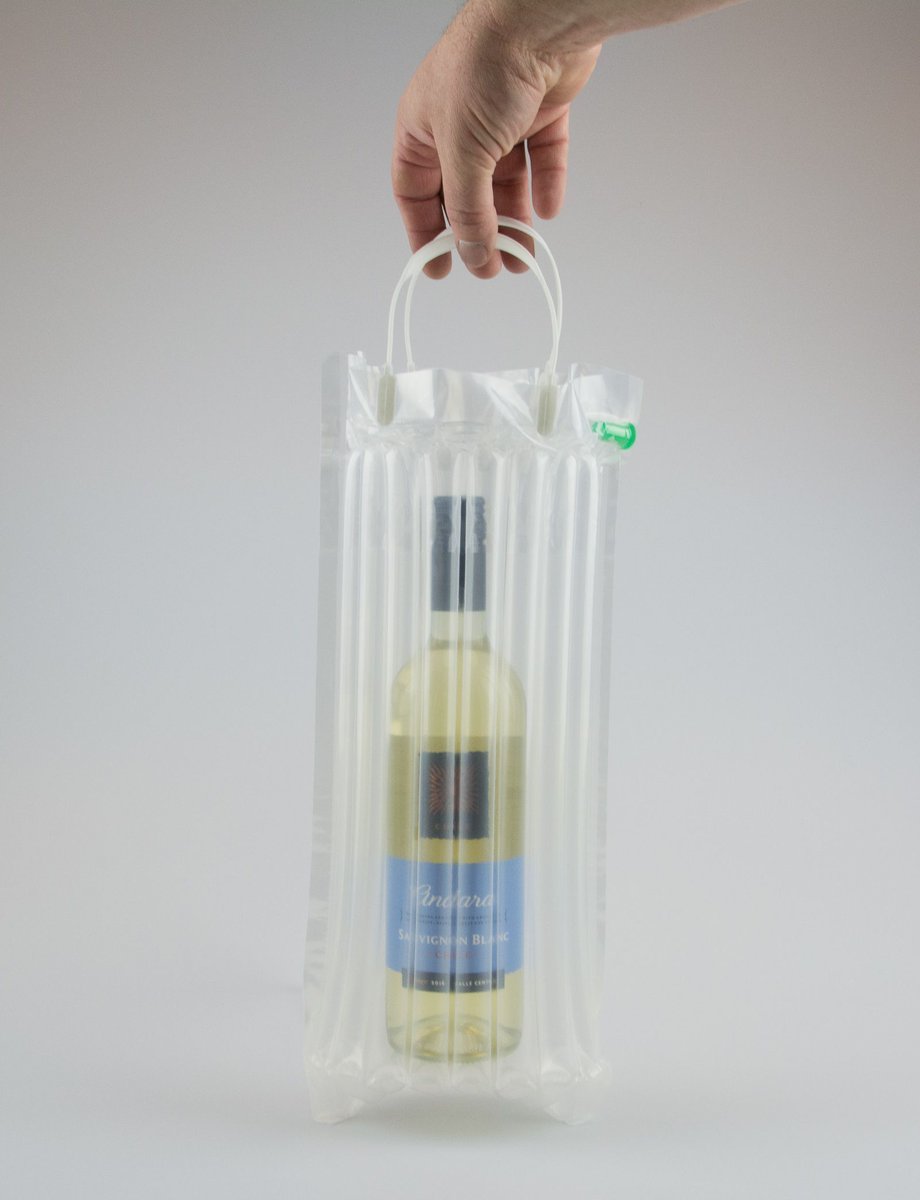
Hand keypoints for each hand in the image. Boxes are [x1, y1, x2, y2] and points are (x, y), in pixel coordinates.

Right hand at [392, 1, 599, 277]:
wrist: (539, 20)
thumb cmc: (483, 68)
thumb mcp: (464, 155)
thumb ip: (469, 211)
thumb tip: (473, 254)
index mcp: (422, 129)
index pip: (415, 194)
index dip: (425, 234)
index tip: (439, 268)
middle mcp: (457, 125)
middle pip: (464, 194)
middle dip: (478, 234)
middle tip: (490, 267)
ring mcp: (500, 118)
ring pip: (505, 182)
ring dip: (514, 220)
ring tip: (523, 255)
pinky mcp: (540, 110)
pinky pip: (542, 158)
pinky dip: (545, 185)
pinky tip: (547, 212)